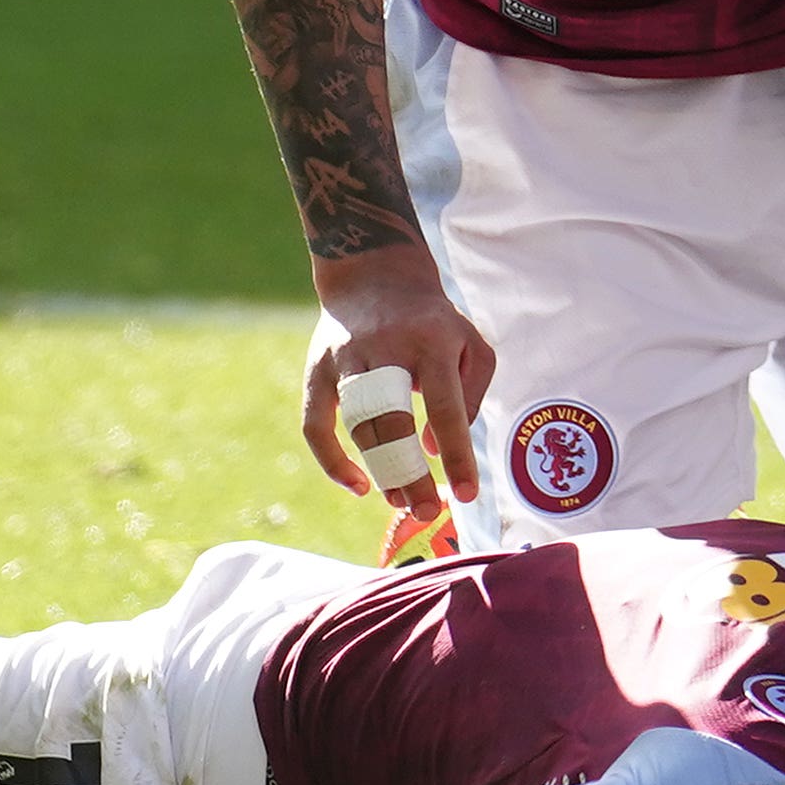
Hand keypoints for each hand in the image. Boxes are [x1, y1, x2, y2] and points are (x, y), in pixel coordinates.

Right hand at [299, 249, 493, 504]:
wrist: (375, 273)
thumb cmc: (433, 322)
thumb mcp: (470, 344)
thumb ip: (468, 396)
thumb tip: (435, 448)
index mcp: (431, 341)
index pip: (445, 407)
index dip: (456, 455)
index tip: (468, 493)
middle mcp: (384, 349)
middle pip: (392, 421)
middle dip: (409, 473)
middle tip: (427, 512)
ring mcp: (345, 359)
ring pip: (356, 426)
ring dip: (378, 471)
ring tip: (401, 503)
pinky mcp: (316, 369)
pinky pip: (314, 425)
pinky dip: (331, 461)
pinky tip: (358, 485)